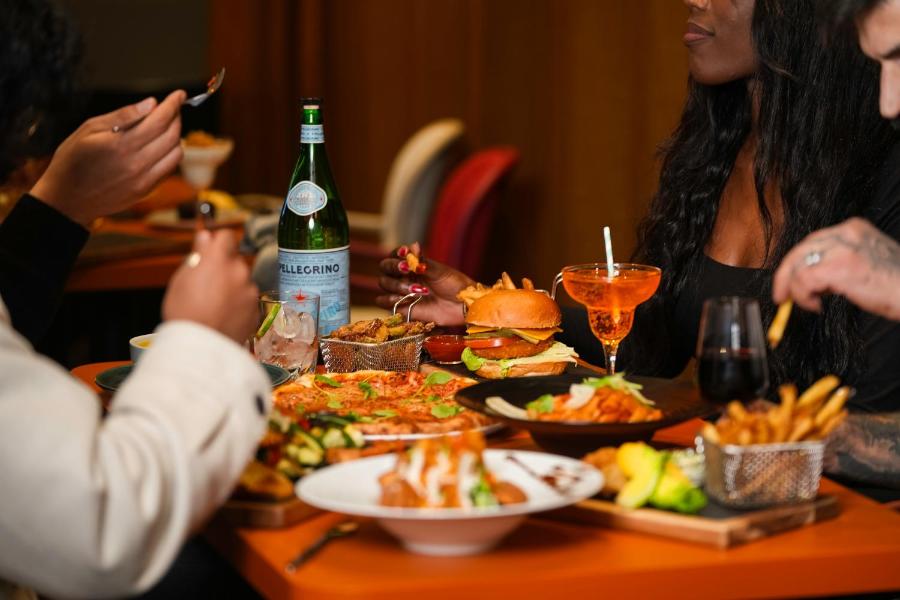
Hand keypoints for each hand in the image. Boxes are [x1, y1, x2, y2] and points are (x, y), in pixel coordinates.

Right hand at [30, 90, 186, 225]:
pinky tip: (159, 146)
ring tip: (164, 127)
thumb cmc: (73, 161)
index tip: (179, 94)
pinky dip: (171, 154)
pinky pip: (170, 169)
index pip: (160, 120)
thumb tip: (151, 103)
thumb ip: (123, 115)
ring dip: (176, 136)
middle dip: (176, 117)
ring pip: (176, 153)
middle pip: (172, 135)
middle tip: (171, 108)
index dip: (173, 105)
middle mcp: (137, 163)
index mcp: (122, 145)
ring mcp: (144, 180)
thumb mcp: (89, 129)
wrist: (67, 199)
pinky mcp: (146, 190)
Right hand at [163, 230, 258, 342]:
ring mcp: (250, 292)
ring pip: (243, 282)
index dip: (218, 242)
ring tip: (214, 305)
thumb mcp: (181, 279)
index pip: (226, 236)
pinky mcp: (256, 311)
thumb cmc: (184, 313)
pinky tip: (224, 316)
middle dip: (224, 268)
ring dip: (233, 287)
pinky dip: (239, 305)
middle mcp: (240, 272)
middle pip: (235, 261)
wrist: (200, 348)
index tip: (210, 250)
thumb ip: (198, 255)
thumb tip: (206, 237)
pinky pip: (247, 301)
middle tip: (207, 285)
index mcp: (219, 259)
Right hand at [375, 242, 473, 325]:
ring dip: (397, 284)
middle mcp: (404, 276)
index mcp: (413, 265)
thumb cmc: (454, 286)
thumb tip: (413, 245)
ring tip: (417, 290)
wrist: (462, 307)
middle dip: (394, 267)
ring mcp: (401, 292)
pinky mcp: (401, 307)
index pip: (395, 254)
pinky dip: (389, 299)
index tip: (405, 253)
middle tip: (407, 270)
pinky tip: (404, 299)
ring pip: (384, 283)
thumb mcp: (440, 271)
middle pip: (385, 267)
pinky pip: (383, 302)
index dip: (397, 253)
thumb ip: (423, 262)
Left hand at [773, 217, 899, 320]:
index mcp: (854, 228)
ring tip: (810, 303)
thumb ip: (838, 263)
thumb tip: (808, 279)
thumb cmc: (895, 285)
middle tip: (781, 296)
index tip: (788, 283)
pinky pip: (803, 279)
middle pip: (800, 249)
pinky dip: (803, 296)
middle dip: (786, 275)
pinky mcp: (840, 266)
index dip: (795, 263)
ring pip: (798, 264)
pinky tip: (816, 306)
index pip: (812, 241)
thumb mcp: (866, 263)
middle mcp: (846, 233)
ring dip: (796, 289)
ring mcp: (843, 248)